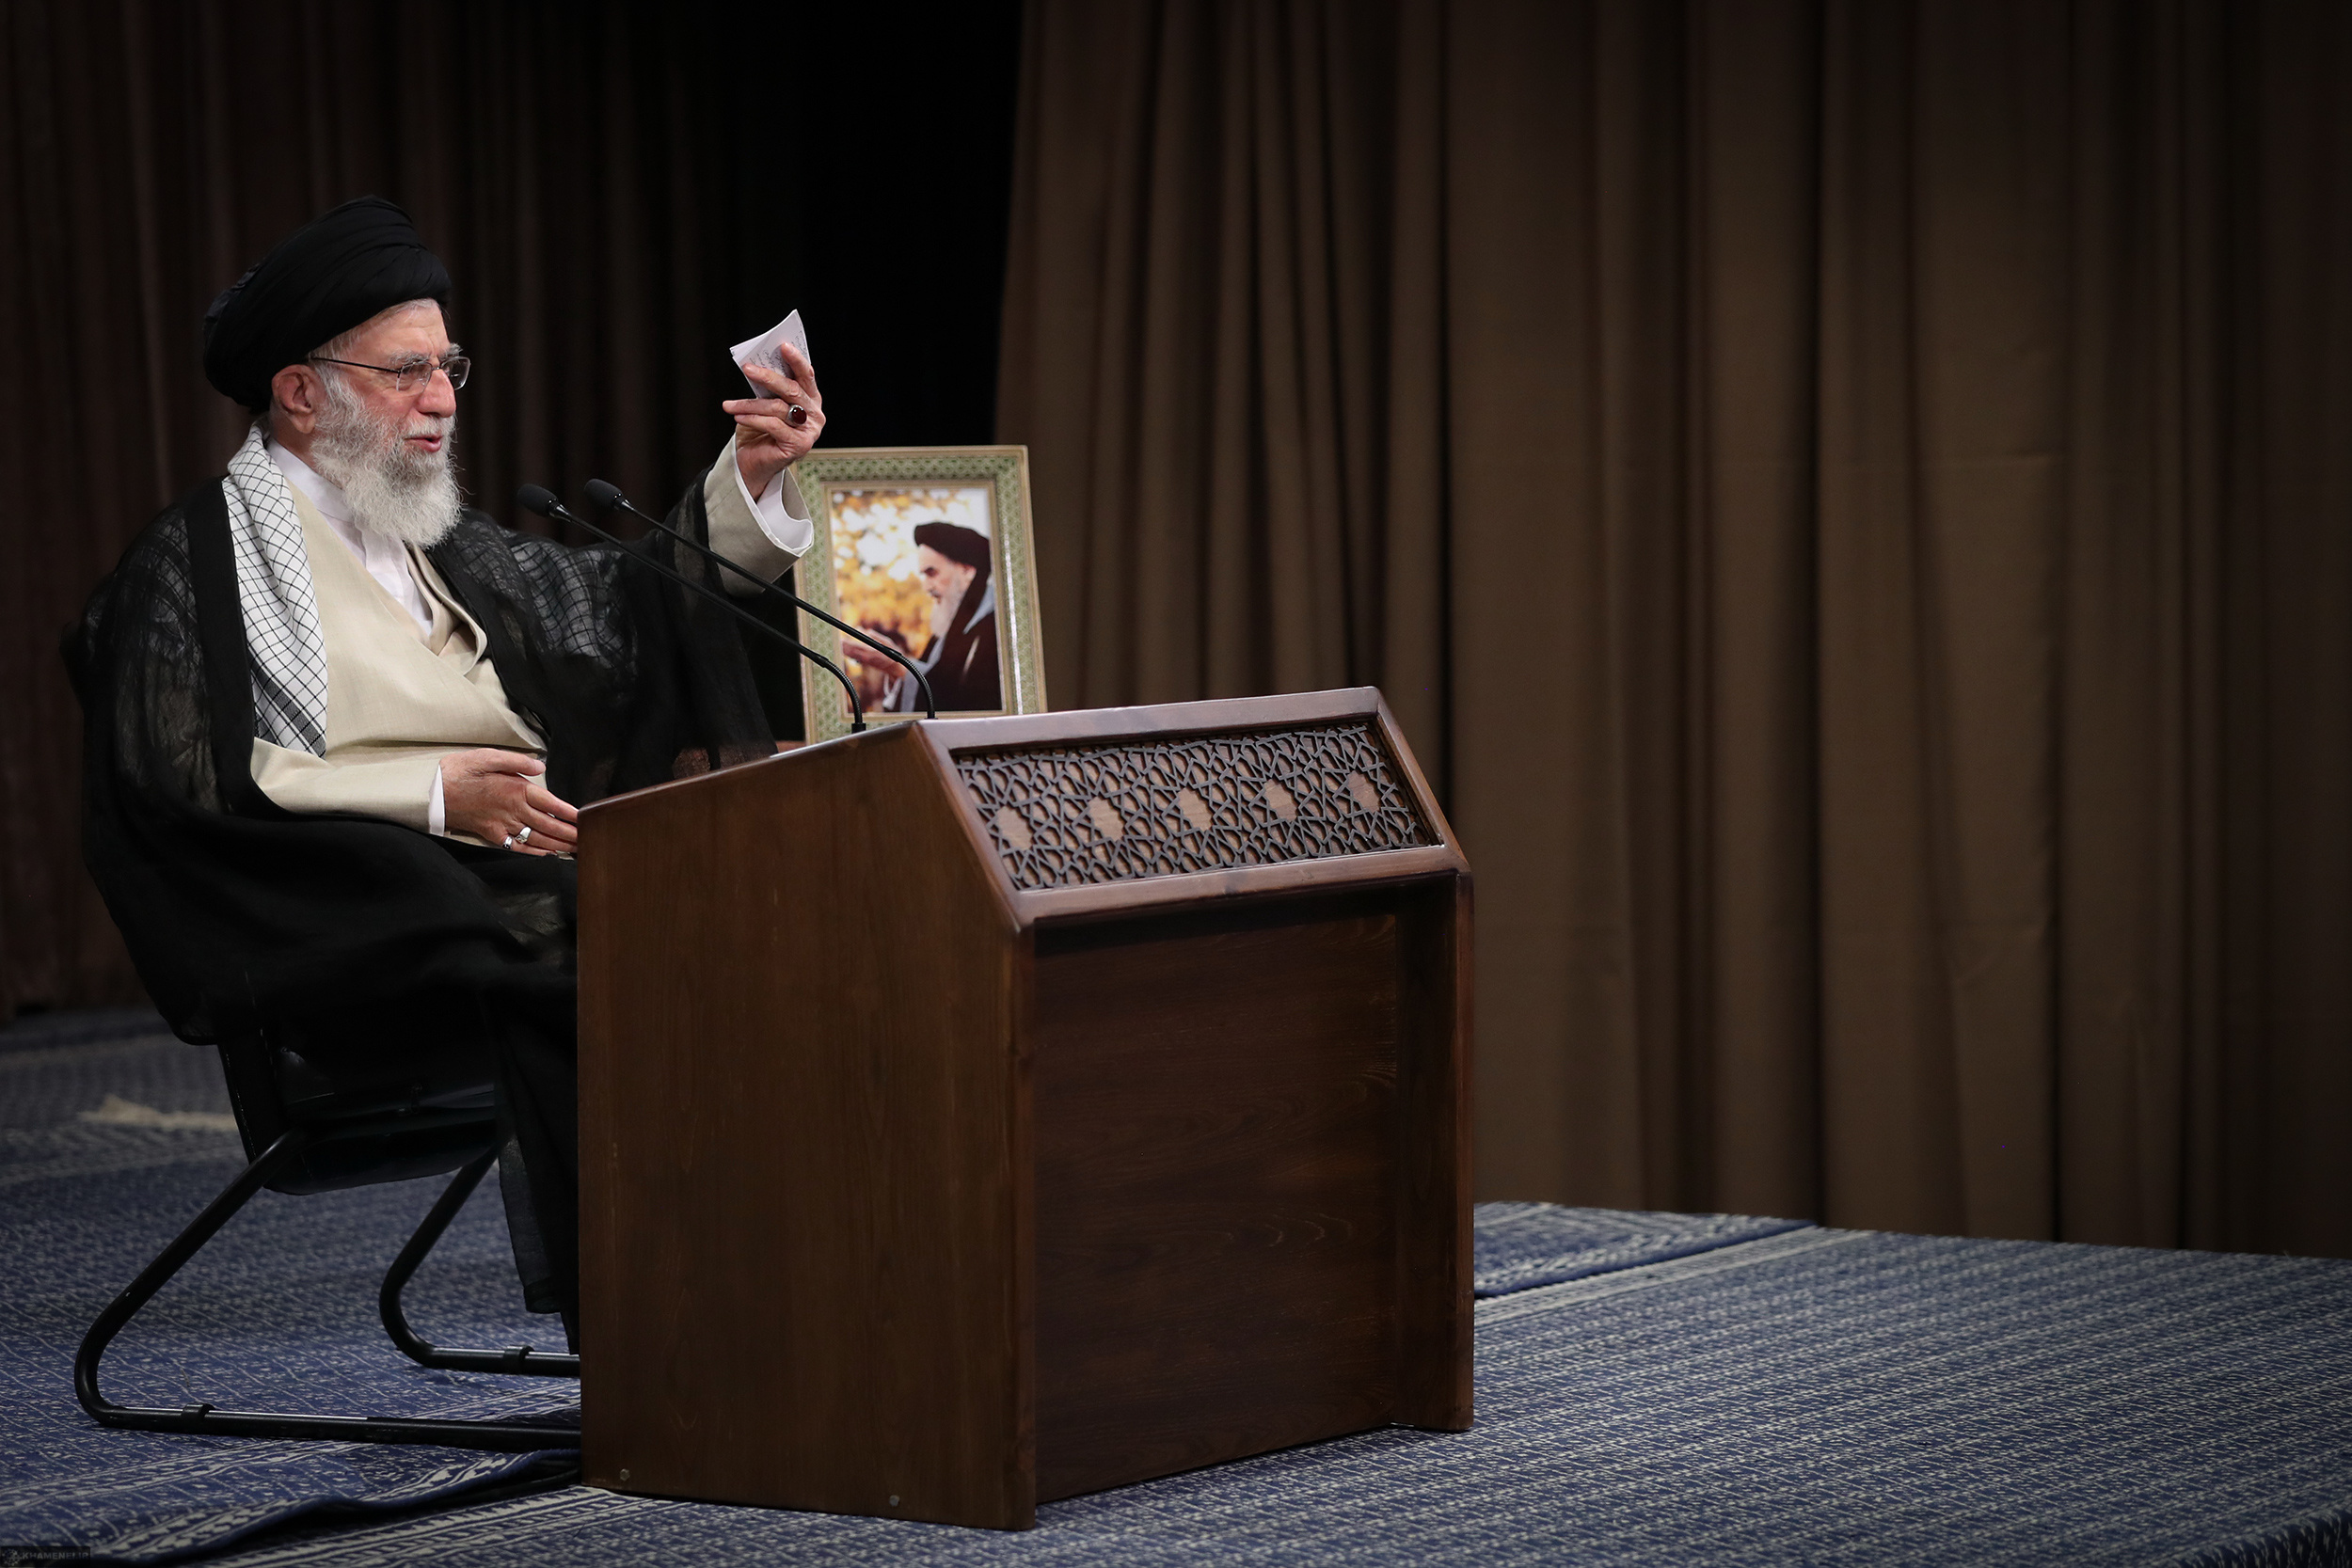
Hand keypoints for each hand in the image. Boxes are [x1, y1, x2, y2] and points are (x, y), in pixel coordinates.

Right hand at [440, 749, 578, 854]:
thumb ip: (517, 761)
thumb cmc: (460, 770)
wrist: (431, 792)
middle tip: (589, 839)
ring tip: (575, 849)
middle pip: (549, 825)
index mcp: (516, 790)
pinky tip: (546, 854)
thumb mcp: (488, 756)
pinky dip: (534, 852)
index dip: (571, 814)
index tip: (587, 820)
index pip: (552, 804)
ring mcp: (503, 825)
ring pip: (537, 838)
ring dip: (558, 845)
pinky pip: (517, 846)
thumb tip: (541, 766)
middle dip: (571, 834)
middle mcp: (513, 811)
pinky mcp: (492, 834)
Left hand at [726, 341, 823, 496]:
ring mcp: (809, 431)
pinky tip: (738, 417)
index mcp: (811, 400)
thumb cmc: (761, 430)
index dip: (796, 360)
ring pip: (778, 408)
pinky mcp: (798, 446)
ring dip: (750, 404)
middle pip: (792, 390)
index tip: (782, 346)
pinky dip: (752, 419)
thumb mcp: (766, 403)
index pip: (806, 375)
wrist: (755, 462)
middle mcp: (814, 414)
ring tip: (730, 405)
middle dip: (768, 377)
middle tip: (748, 368)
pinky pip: (772, 425)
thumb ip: (769, 388)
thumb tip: (756, 365)